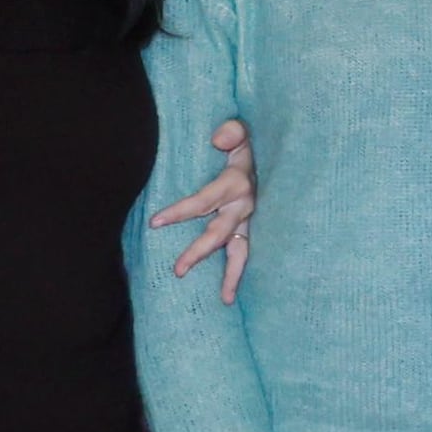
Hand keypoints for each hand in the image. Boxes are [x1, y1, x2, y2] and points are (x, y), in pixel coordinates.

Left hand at [147, 119, 257, 301]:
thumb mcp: (241, 131)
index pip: (204, 201)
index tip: (155, 223)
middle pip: (220, 234)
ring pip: (242, 251)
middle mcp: (245, 206)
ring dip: (234, 275)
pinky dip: (240, 270)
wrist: (275, 154)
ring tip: (227, 300)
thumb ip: (231, 132)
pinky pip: (245, 251)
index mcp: (237, 184)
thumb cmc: (246, 143)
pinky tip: (232, 291)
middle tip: (178, 271)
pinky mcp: (251, 226)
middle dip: (199, 253)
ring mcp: (250, 219)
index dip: (180, 212)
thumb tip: (218, 140)